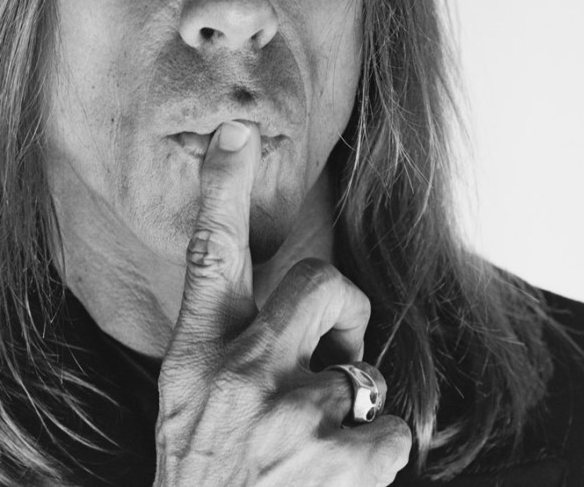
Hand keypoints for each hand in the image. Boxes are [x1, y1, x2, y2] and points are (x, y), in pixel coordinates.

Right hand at [153, 120, 410, 486]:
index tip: (237, 131)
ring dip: (355, 405)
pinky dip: (376, 455)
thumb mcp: (192, 405)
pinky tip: (336, 482)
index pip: (209, 254)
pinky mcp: (342, 457)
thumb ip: (229, 352)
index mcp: (199, 355)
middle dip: (345, 308)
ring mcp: (292, 412)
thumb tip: (290, 317)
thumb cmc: (205, 477)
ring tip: (317, 447)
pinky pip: (391, 427)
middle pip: (324, 282)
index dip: (223, 187)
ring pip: (366, 366)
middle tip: (335, 351)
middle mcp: (242, 372)